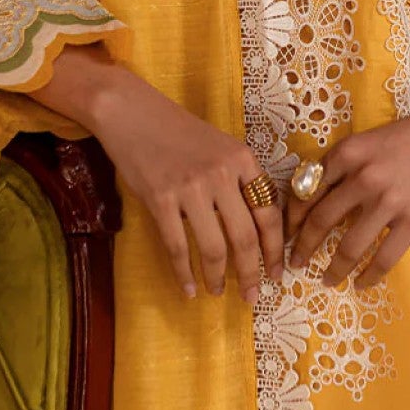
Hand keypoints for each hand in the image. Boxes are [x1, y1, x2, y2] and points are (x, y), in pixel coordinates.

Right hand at [30, 47, 282, 302]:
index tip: (276, 273)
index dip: (275, 249)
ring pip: (213, 246)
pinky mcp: (160, 199)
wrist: (133, 113)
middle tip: (252, 296)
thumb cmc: (180, 132)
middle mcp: (221, 174)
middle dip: (252, 273)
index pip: (269, 213)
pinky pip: (178, 246)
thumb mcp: (222, 147)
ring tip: (218, 292)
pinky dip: (185, 272)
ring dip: (218, 277)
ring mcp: (190, 187)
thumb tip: (257, 229)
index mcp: (243, 160)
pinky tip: (189, 288)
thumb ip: (240, 181)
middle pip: (245, 237)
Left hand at [284, 86, 409, 288]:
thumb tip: (315, 196)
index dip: (292, 218)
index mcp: (347, 152)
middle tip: (295, 263)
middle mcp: (363, 177)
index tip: (286, 234)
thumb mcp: (371, 139)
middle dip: (303, 247)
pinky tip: (361, 284)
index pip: (306, 191)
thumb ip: (344, 165)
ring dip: (334, 268)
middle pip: (321, 221)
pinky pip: (384, 257)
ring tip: (327, 279)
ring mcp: (388, 201)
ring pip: (349, 246)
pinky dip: (369, 275)